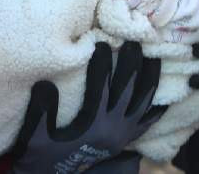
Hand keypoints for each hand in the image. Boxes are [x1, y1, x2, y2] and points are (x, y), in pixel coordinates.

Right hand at [11, 41, 165, 172]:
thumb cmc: (42, 158)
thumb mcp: (35, 137)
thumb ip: (40, 111)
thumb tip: (45, 83)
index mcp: (93, 126)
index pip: (102, 88)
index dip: (102, 64)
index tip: (101, 43)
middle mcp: (114, 129)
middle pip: (129, 90)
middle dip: (132, 63)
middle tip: (135, 40)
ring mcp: (123, 135)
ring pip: (144, 102)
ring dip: (150, 78)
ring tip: (154, 56)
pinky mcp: (125, 140)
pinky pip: (147, 122)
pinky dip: (156, 107)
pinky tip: (163, 94)